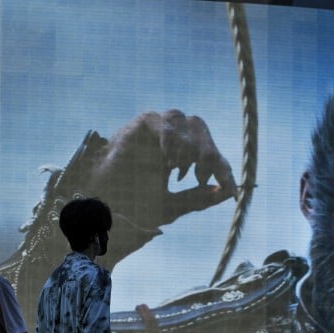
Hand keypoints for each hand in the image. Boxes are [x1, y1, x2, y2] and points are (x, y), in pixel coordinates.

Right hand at [88, 110, 236, 234]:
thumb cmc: (131, 209)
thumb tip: (227, 192)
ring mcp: (153, 130)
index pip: (209, 152)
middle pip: (200, 129)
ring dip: (191, 147)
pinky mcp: (138, 126)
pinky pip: (162, 122)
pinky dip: (170, 140)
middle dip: (209, 155)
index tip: (232, 190)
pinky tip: (169, 163)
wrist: (101, 210)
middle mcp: (168, 138)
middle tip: (203, 179)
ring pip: (185, 121)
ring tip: (182, 173)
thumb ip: (197, 198)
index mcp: (178, 154)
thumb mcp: (171, 206)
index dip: (222, 168)